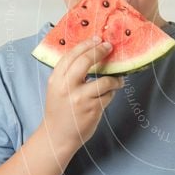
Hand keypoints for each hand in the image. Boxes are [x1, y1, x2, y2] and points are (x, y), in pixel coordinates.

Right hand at [41, 36, 124, 151]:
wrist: (57, 135)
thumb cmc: (60, 110)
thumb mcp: (57, 88)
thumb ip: (69, 73)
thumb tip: (90, 53)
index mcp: (56, 79)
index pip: (71, 55)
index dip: (86, 45)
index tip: (97, 39)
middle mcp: (67, 87)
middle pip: (86, 61)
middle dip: (100, 51)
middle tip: (109, 47)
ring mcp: (80, 99)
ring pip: (104, 81)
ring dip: (114, 79)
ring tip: (118, 80)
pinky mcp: (92, 109)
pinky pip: (108, 95)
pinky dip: (112, 93)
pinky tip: (111, 94)